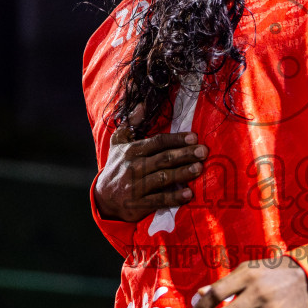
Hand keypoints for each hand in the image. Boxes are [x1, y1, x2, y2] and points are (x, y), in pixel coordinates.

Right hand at [94, 106, 207, 221]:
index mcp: (132, 151)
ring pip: (163, 178)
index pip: (157, 142)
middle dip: (185, 154)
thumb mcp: (119, 142)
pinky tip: (188, 194)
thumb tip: (143, 103)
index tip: (194, 137)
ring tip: (199, 169)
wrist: (104, 198)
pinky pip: (159, 200)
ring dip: (182, 173)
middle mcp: (134, 167)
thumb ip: (132, 122)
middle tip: (203, 152)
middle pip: (163, 159)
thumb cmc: (117, 166)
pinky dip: (174, 197)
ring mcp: (136, 186)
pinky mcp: (138, 204)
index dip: (176, 139)